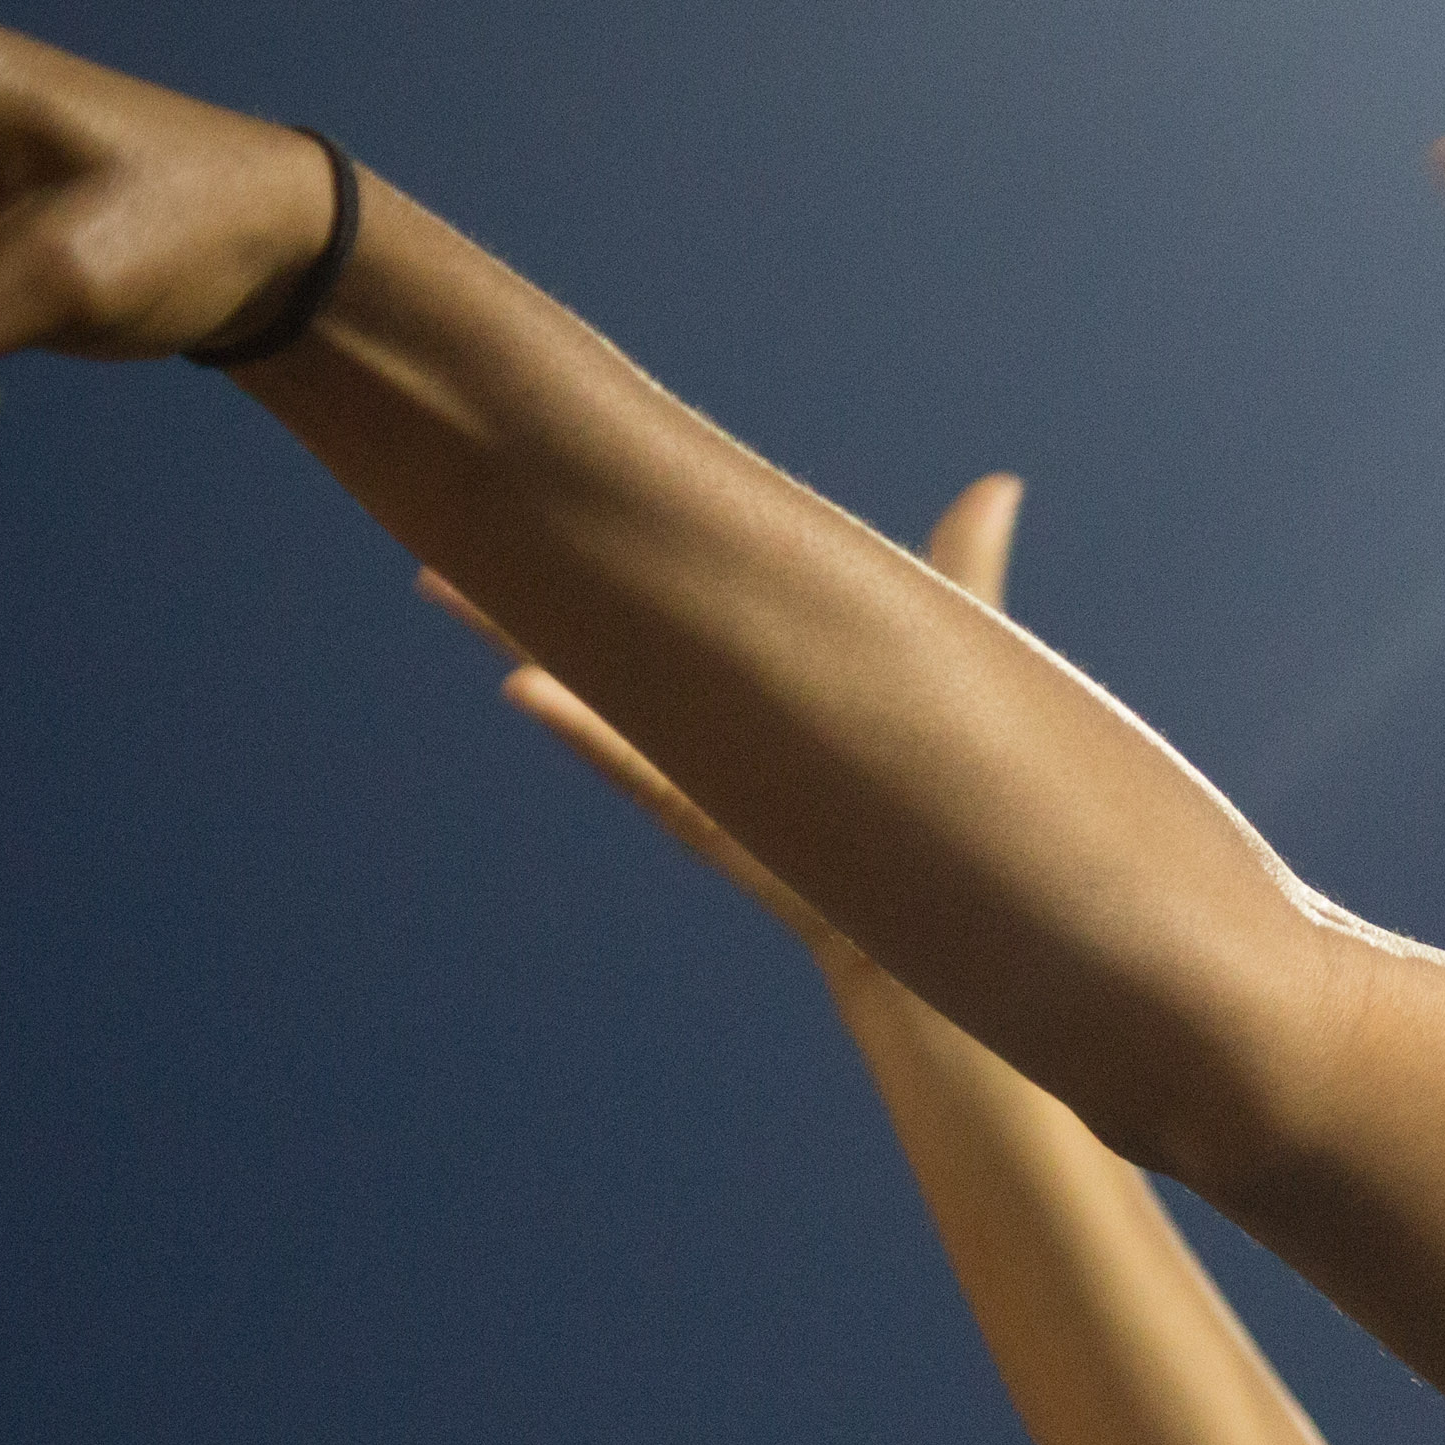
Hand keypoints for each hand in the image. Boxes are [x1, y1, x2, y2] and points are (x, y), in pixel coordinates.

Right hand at [466, 475, 1030, 965]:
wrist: (999, 962)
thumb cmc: (983, 818)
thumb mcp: (966, 671)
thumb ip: (963, 573)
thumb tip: (997, 482)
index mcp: (769, 700)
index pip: (677, 620)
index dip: (614, 564)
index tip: (548, 490)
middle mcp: (734, 747)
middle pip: (622, 658)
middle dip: (541, 599)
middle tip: (445, 541)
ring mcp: (735, 793)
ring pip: (618, 716)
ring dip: (537, 655)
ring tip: (445, 583)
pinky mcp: (755, 845)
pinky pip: (661, 789)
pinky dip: (598, 738)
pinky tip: (526, 690)